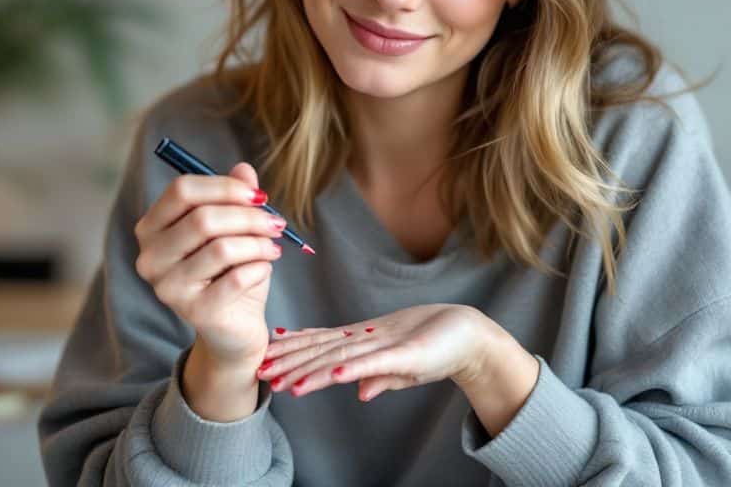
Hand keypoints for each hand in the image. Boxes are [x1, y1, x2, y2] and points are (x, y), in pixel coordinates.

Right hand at [133, 162, 285, 367]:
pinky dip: (260, 268)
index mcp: (152, 228)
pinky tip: (264, 269)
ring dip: (258, 243)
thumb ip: (234, 197)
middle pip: (202, 219)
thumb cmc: (230, 271)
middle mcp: (150, 257)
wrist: (233, 327)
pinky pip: (236, 278)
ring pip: (222, 248)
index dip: (225, 187)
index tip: (258, 196)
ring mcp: (167, 287)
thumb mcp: (233, 229)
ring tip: (272, 248)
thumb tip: (244, 169)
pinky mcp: (193, 312)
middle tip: (276, 223)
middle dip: (249, 217)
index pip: (182, 190)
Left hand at [257, 304, 493, 400]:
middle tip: (260, 367)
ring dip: (309, 368)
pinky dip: (352, 369)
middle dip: (289, 359)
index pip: (322, 346)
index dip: (294, 351)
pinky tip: (332, 376)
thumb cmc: (437, 351)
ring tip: (283, 378)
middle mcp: (369, 341)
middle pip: (322, 350)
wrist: (470, 336)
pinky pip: (373, 363)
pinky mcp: (405, 354)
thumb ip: (380, 379)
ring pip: (339, 357)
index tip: (268, 358)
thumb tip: (359, 394)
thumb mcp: (403, 371)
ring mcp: (385, 346)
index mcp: (366, 343)